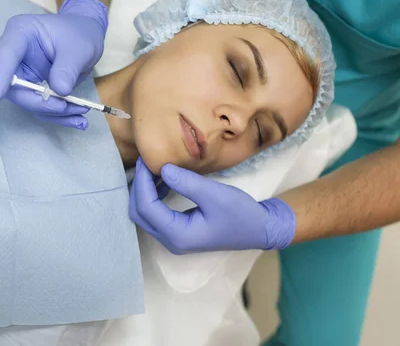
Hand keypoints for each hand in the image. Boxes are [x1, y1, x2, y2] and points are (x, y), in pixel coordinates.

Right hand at [0, 0, 107, 129]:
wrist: (86, 36)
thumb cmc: (79, 34)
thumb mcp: (79, 48)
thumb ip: (67, 68)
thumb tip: (59, 91)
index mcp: (20, 34)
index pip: (6, 56)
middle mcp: (16, 56)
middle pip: (14, 87)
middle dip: (39, 102)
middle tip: (65, 107)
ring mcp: (23, 74)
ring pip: (28, 101)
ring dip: (54, 112)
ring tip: (81, 110)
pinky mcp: (33, 89)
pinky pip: (41, 107)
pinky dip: (59, 116)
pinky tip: (78, 120)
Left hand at [129, 158, 295, 253]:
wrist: (261, 229)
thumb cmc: (241, 214)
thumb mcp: (215, 194)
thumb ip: (187, 183)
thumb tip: (163, 168)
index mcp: (178, 234)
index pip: (147, 207)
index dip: (142, 182)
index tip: (145, 159)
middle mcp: (171, 240)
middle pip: (139, 213)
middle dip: (139, 187)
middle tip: (146, 162)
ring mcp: (174, 237)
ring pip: (145, 214)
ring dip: (145, 191)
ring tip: (153, 168)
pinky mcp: (179, 231)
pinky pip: (157, 214)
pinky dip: (154, 196)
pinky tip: (164, 180)